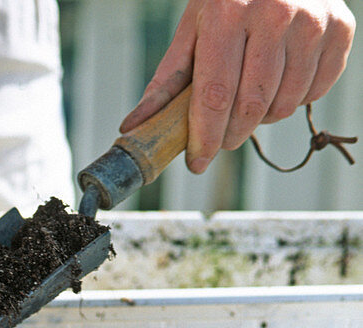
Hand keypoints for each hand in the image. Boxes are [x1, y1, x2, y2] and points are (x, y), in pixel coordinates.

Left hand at [120, 0, 354, 173]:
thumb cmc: (227, 1)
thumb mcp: (192, 30)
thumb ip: (167, 81)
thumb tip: (134, 127)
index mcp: (227, 15)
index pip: (215, 95)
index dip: (205, 137)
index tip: (196, 163)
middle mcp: (274, 15)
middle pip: (250, 105)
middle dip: (231, 135)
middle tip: (221, 139)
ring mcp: (311, 22)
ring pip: (285, 104)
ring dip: (263, 119)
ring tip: (249, 103)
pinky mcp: (340, 28)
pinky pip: (315, 91)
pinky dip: (295, 101)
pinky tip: (279, 85)